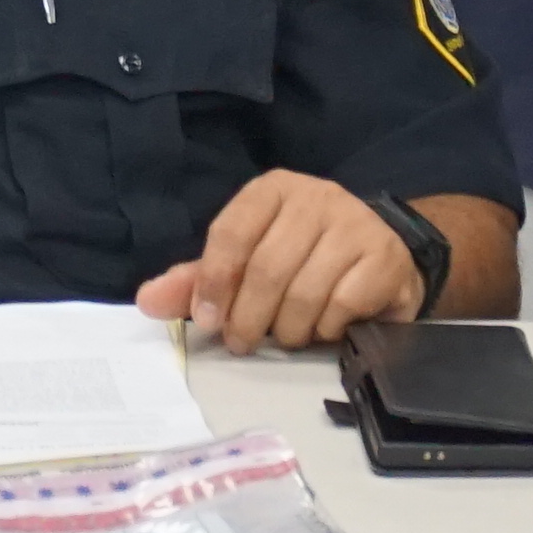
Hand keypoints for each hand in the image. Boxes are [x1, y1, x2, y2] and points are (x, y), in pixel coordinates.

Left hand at [136, 170, 425, 354]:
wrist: (383, 257)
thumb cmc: (304, 258)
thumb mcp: (248, 261)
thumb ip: (199, 280)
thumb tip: (147, 301)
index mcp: (273, 190)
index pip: (231, 233)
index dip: (214, 282)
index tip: (208, 321)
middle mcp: (316, 198)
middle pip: (266, 269)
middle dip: (249, 318)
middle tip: (243, 342)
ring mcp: (355, 225)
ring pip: (304, 293)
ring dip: (289, 330)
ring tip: (288, 336)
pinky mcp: (385, 258)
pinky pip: (341, 307)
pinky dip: (326, 330)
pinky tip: (326, 328)